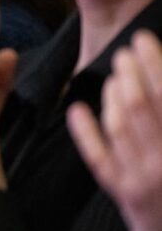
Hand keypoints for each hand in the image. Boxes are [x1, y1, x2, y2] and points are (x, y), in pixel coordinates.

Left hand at [69, 31, 161, 230]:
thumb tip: (158, 74)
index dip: (155, 64)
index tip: (143, 38)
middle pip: (140, 106)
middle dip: (131, 72)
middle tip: (124, 50)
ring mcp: (140, 179)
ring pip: (119, 126)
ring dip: (112, 94)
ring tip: (114, 71)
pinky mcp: (121, 192)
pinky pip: (98, 157)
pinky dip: (86, 132)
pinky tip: (77, 109)